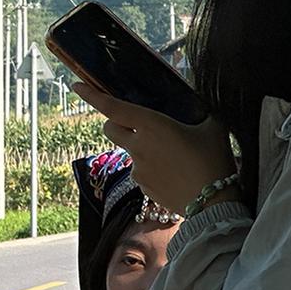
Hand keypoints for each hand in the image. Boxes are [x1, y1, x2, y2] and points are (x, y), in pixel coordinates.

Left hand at [71, 83, 236, 211]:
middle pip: (110, 128)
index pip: (113, 108)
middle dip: (116, 122)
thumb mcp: (213, 127)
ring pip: (129, 150)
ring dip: (141, 147)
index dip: (92, 95)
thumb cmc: (214, 160)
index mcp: (152, 126)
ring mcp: (136, 169)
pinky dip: (151, 166)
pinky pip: (140, 170)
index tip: (76, 86)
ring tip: (173, 154)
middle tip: (136, 123)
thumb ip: (199, 114)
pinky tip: (173, 171)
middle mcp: (137, 146)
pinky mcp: (141, 186)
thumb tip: (198, 108)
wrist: (213, 203)